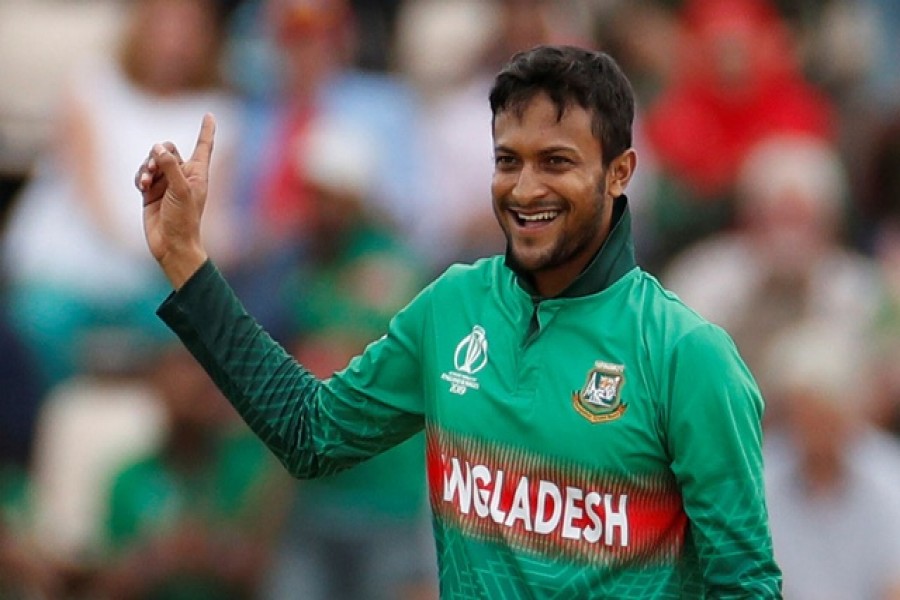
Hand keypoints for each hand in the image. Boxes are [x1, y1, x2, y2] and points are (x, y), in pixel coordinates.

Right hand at [135, 114, 215, 288]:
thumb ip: (170, 166)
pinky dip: (139, 176)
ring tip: (145, 181)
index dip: (206, 130)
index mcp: (198, 174)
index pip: (203, 146)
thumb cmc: (184, 220)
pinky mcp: (151, 193)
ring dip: (146, 167)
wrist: (171, 245)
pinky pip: (142, 174)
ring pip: (152, 162)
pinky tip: (140, 185)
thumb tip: (158, 147)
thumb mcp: (180, 190)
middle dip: (158, 154)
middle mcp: (183, 176)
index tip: (209, 114)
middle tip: (153, 167)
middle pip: (168, 150)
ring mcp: (166, 184)